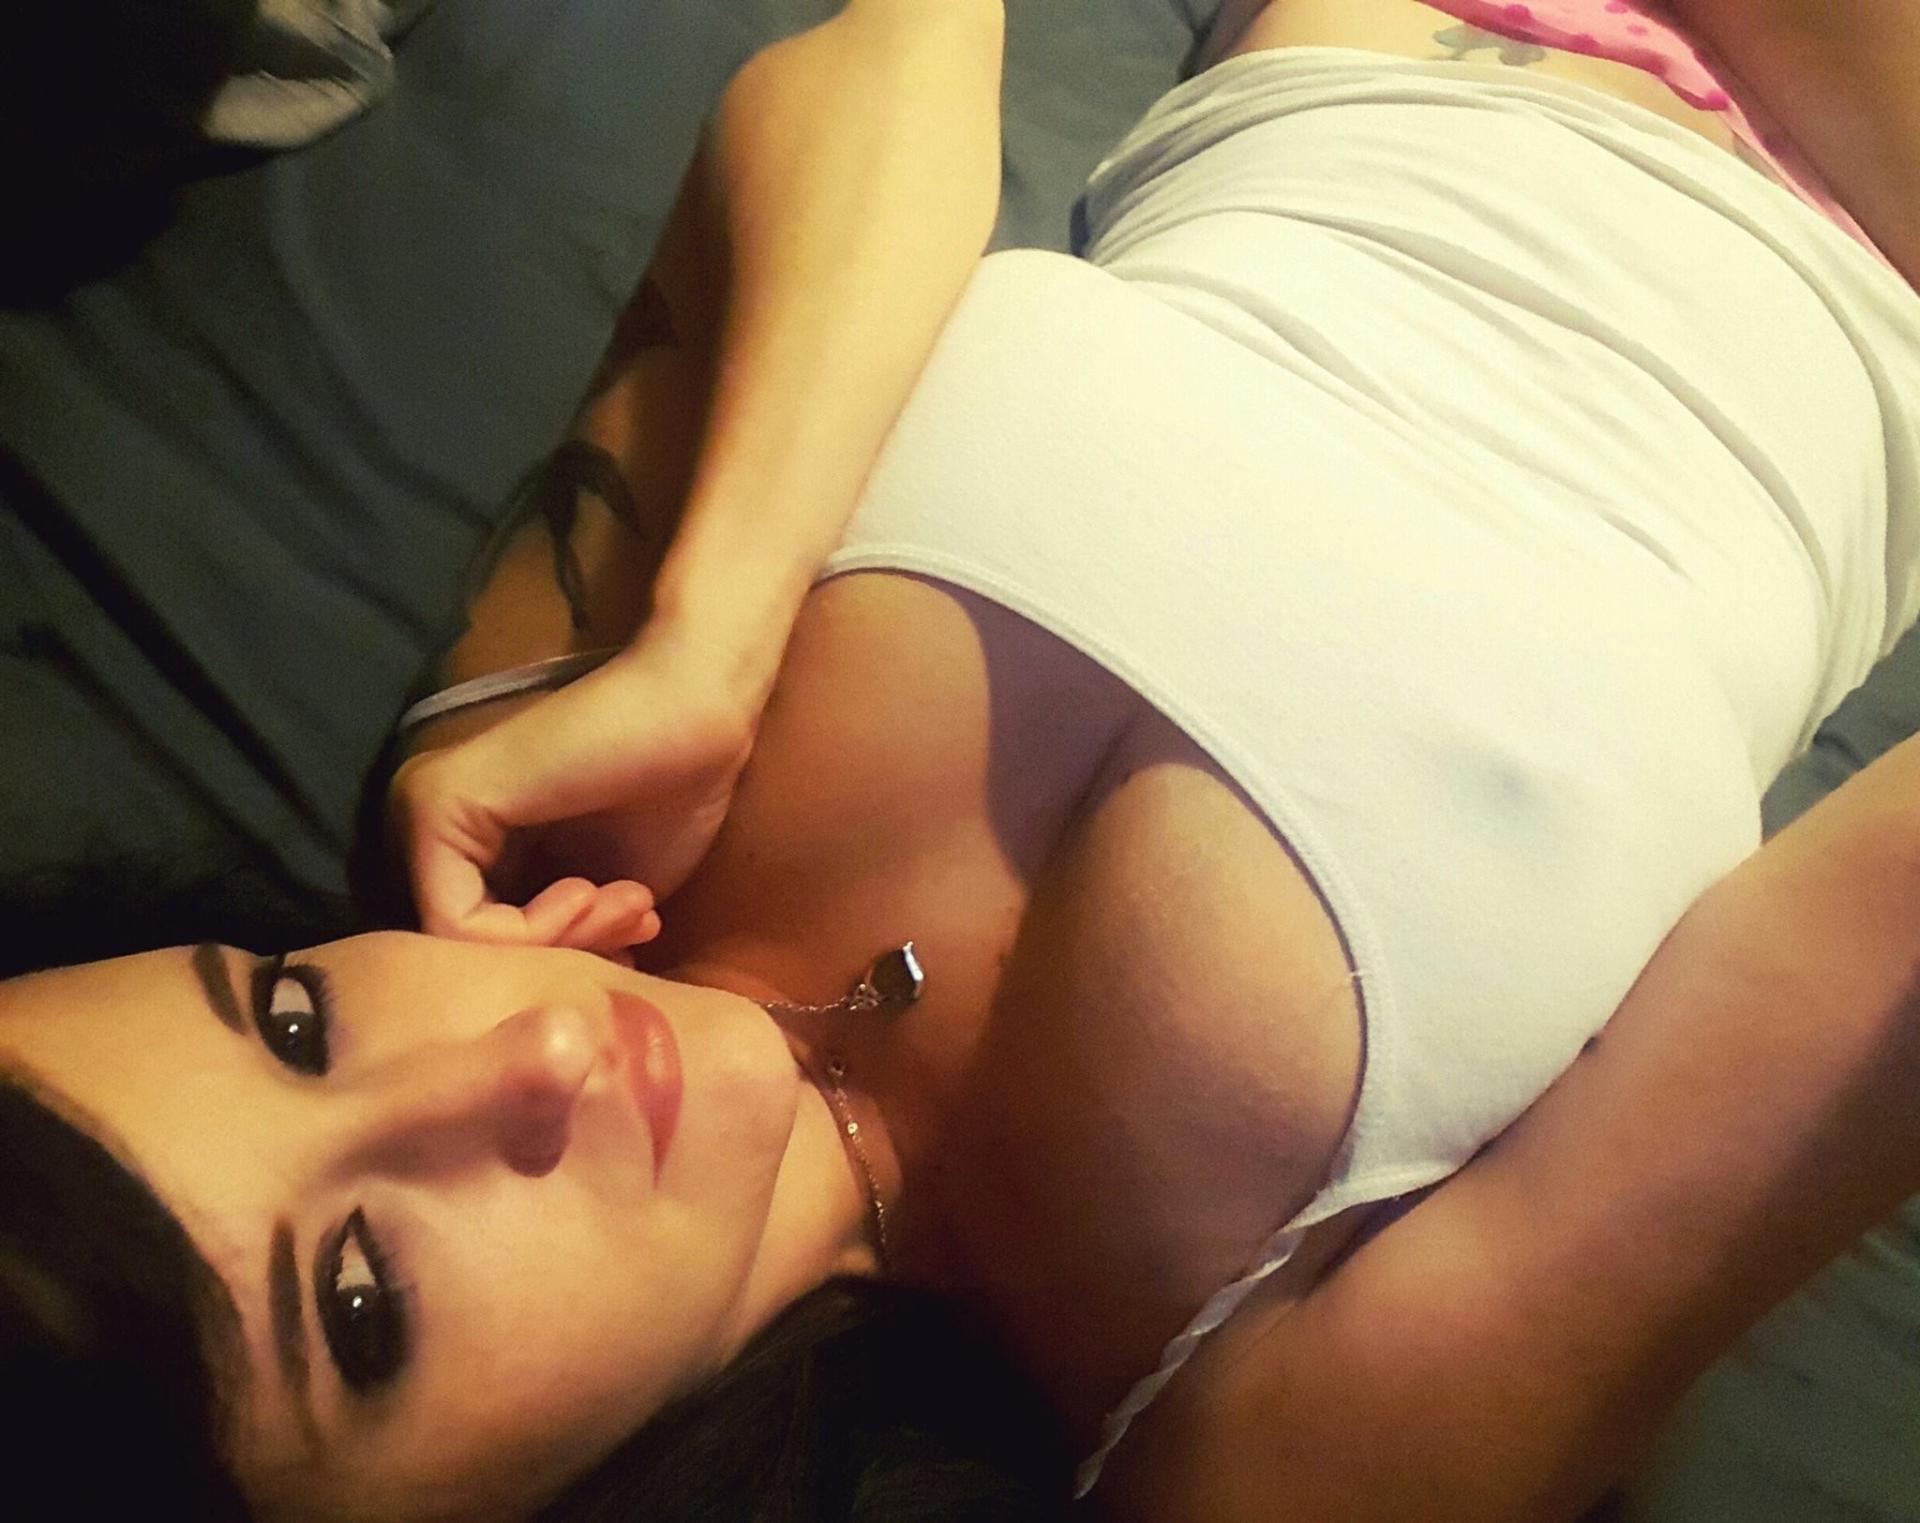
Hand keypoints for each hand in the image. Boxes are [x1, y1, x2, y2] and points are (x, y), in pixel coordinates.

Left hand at [390, 631, 760, 952]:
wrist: (695, 711)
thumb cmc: (667, 795)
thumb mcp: (604, 896)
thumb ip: (561, 939)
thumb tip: (548, 1006)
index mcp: (466, 842)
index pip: (483, 948)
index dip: (563, 960)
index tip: (636, 930)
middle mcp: (426, 824)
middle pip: (468, 951)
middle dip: (563, 954)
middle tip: (637, 924)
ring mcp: (421, 811)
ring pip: (458, 947)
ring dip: (559, 944)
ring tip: (628, 906)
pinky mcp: (435, 806)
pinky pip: (457, 924)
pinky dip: (531, 933)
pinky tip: (591, 890)